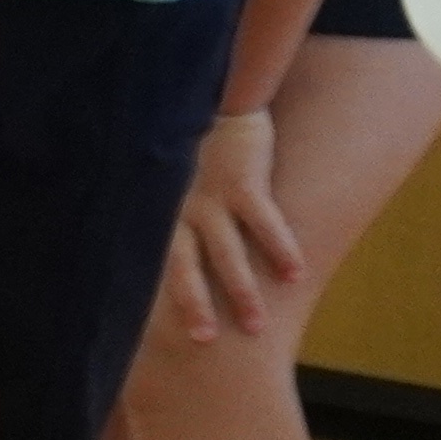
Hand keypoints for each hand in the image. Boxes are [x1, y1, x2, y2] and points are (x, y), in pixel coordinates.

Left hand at [160, 110, 302, 339]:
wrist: (215, 98)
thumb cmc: (190, 145)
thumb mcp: (163, 177)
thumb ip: (160, 210)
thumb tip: (145, 245)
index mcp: (159, 212)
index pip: (150, 261)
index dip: (153, 293)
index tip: (149, 329)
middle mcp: (180, 209)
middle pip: (183, 266)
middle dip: (193, 305)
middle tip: (203, 342)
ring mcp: (210, 197)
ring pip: (226, 253)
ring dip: (242, 292)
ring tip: (256, 326)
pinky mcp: (243, 183)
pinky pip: (264, 223)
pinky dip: (280, 249)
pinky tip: (295, 275)